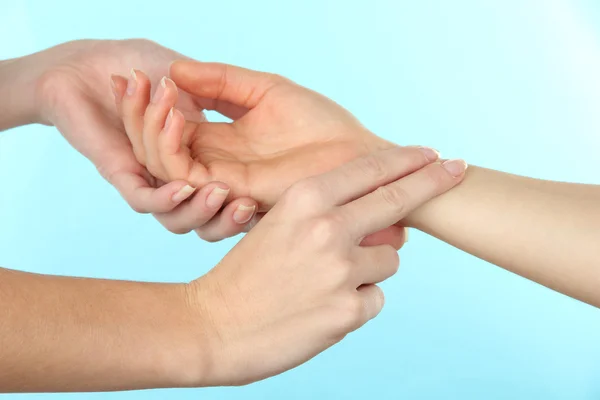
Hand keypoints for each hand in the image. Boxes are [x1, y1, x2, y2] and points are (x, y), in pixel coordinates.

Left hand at [32, 39, 254, 237]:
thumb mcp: (195, 85)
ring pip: (175, 217)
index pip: (222, 198)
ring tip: (221, 194)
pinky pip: (143, 198)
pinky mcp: (120, 174)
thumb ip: (219, 97)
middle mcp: (171, 178)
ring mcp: (146, 179)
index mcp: (194, 161)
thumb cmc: (140, 66)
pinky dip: (164, 196)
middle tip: (248, 204)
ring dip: (199, 209)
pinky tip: (184, 186)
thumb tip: (249, 119)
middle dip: (227, 218)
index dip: (243, 205)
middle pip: (203, 216)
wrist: (88, 60)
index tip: (265, 198)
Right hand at [111, 61, 394, 212]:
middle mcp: (214, 165)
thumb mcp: (266, 90)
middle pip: (151, 151)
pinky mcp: (233, 193)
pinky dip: (170, 154)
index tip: (131, 73)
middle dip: (135, 116)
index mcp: (218, 142)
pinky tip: (176, 122)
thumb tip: (175, 69)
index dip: (142, 103)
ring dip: (148, 134)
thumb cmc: (323, 126)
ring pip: (159, 170)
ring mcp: (221, 182)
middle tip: (133, 82)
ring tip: (160, 100)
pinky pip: (185, 181)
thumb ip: (222, 81)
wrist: (358, 156)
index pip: (163, 128)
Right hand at [185, 147, 466, 385]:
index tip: (433, 154)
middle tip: (459, 168)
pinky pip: (375, 296)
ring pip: (389, 257)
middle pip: (399, 199)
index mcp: (304, 199)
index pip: (370, 171)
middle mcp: (328, 228)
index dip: (407, 161)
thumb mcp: (277, 226)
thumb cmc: (245, 274)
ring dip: (370, 265)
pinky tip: (322, 306)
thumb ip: (329, 217)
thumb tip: (389, 224)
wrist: (215, 325)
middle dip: (433, 181)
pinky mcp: (348, 310)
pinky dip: (357, 300)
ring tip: (326, 280)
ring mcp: (341, 269)